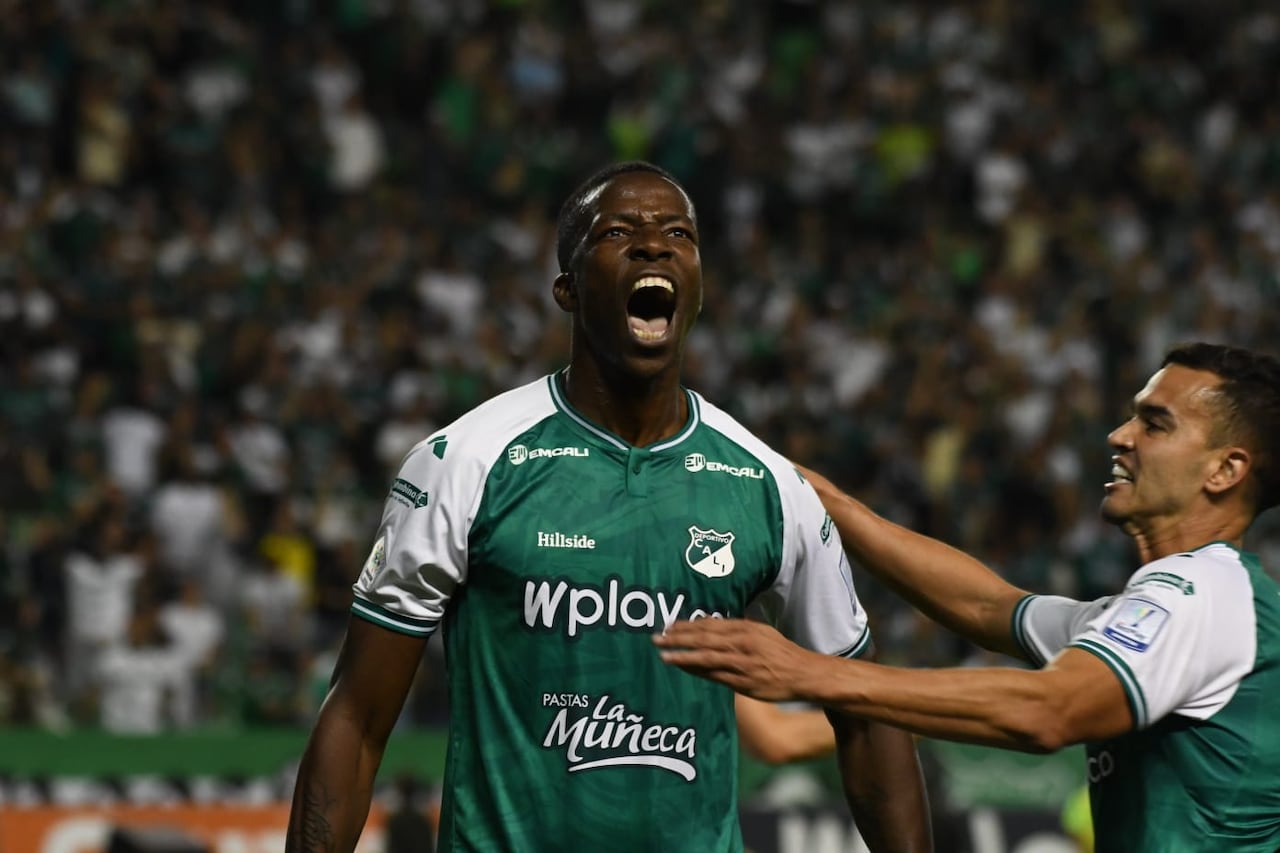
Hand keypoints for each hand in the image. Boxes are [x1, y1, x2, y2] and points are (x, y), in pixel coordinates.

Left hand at [654, 619, 820, 702]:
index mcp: (746, 628)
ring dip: (683, 655)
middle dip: (678, 638)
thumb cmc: (781, 652)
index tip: (669, 625)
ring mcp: (743, 664)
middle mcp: (743, 643)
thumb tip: (713, 623)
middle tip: (656, 638)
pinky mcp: (744, 682)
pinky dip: (697, 671)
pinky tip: (683, 669)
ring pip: (707, 657)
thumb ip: (738, 628)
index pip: (710, 625)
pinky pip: (715, 676)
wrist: (803, 674)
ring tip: (663, 654)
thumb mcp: (761, 631)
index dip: (688, 626)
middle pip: (704, 639)